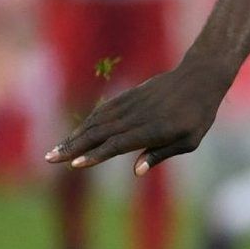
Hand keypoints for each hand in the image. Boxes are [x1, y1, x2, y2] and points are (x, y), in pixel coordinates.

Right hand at [45, 61, 231, 175]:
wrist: (199, 77)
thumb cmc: (199, 115)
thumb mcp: (189, 140)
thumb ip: (161, 154)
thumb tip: (135, 171)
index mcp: (154, 129)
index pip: (118, 144)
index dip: (95, 155)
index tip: (75, 164)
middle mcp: (138, 116)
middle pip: (100, 133)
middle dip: (73, 147)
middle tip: (50, 159)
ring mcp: (131, 104)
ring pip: (97, 121)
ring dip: (74, 136)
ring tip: (55, 149)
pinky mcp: (129, 96)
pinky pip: (104, 110)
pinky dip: (87, 122)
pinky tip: (75, 133)